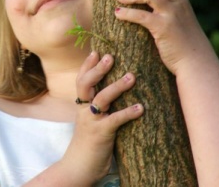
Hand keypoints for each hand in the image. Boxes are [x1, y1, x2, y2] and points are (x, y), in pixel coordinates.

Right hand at [60, 52, 142, 184]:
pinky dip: (128, 112)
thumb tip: (117, 94)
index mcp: (81, 106)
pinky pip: (115, 120)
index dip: (87, 65)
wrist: (78, 167)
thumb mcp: (90, 123)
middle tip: (110, 56)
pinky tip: (141, 107)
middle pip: (86, 84)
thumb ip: (99, 109)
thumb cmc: (89, 145)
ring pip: (101, 98)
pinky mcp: (101, 134)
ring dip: (116, 86)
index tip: (96, 50)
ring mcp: (91, 121)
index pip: (81, 81)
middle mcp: (83, 111)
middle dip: (97, 69)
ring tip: (131, 76)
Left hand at [115, 0, 209, 74]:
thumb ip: (174, 12)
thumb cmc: (187, 45)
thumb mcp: (184, 23)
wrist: (197, 63)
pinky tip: (118, 14)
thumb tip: (154, 8)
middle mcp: (179, 5)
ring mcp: (171, 16)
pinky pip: (141, 16)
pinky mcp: (163, 29)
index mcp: (184, 2)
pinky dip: (127, 13)